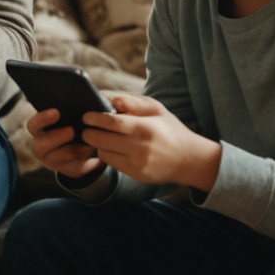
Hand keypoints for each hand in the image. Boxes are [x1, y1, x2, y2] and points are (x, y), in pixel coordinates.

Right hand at [26, 106, 105, 179]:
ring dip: (78, 148)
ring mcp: (54, 161)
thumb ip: (73, 107)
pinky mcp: (69, 170)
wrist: (85, 146)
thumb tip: (91, 97)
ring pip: (62, 157)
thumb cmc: (76, 123)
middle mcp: (42, 147)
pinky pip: (77, 166)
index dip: (42, 119)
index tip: (57, 112)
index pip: (33, 125)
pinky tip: (97, 151)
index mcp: (40, 130)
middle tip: (71, 130)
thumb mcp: (72, 115)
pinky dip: (89, 158)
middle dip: (56, 137)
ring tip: (91, 142)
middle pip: (41, 145)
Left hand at [81, 94, 221, 189]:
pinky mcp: (136, 175)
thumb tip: (112, 100)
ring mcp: (137, 163)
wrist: (189, 160)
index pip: (111, 122)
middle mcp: (140, 147)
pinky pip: (112, 164)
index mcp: (145, 128)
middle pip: (101, 139)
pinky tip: (111, 147)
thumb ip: (134, 102)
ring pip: (103, 152)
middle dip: (89, 132)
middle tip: (86, 127)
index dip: (94, 119)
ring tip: (100, 136)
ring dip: (98, 144)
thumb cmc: (170, 130)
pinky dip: (107, 154)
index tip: (85, 116)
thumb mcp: (157, 109)